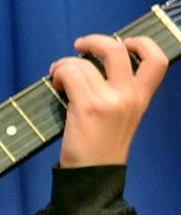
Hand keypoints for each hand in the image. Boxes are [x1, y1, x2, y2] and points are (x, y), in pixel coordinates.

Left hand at [53, 33, 167, 167]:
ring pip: (84, 63)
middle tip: (79, 46)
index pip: (158, 60)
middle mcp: (130, 96)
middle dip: (94, 40)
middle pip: (117, 50)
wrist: (94, 174)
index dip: (142, 43)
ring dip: (65, 63)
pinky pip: (70, 75)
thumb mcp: (123, 115)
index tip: (123, 42)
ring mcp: (110, 101)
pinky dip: (59, 74)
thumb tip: (93, 61)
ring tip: (59, 75)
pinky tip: (56, 85)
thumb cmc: (102, 144)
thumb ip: (119, 90)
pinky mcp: (88, 108)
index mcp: (142, 98)